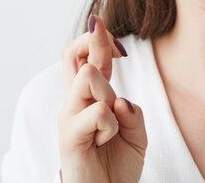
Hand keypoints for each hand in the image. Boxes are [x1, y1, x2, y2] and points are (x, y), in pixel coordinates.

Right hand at [58, 14, 147, 182]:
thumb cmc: (117, 165)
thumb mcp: (136, 132)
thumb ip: (131, 111)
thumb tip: (120, 99)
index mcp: (89, 98)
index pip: (85, 57)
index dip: (99, 39)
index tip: (120, 45)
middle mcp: (74, 103)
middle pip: (72, 55)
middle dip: (96, 41)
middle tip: (119, 51)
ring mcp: (68, 117)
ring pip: (86, 77)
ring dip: (108, 92)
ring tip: (111, 121)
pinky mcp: (69, 136)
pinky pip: (98, 112)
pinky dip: (111, 124)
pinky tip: (105, 140)